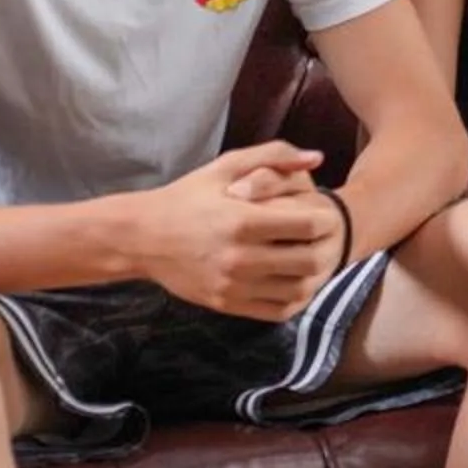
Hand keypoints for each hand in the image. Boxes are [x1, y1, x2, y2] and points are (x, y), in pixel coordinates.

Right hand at [133, 143, 345, 319]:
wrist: (140, 238)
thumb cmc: (187, 196)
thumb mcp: (226, 166)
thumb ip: (274, 156)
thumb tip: (318, 158)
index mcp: (242, 221)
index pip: (307, 226)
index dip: (327, 219)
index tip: (325, 214)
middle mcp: (238, 258)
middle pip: (308, 262)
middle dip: (327, 248)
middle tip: (327, 239)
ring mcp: (232, 285)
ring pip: (297, 290)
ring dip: (315, 276)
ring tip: (314, 259)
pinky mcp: (225, 304)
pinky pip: (276, 311)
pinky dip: (296, 299)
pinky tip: (295, 281)